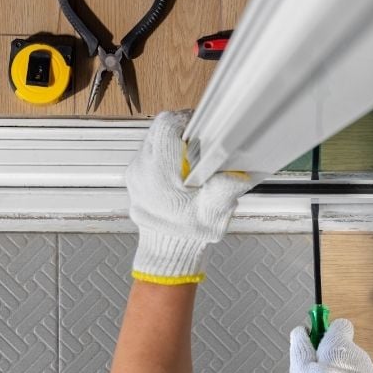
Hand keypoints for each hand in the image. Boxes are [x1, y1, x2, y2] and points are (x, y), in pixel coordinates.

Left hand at [126, 110, 251, 284]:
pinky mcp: (134, 178)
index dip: (185, 121)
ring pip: (152, 140)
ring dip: (173, 144)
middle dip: (180, 133)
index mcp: (158, 174)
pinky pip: (149, 155)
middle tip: (199, 146)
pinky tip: (180, 172)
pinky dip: (165, 156)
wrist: (168, 251)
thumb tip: (237, 172)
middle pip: (158, 130)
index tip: (200, 128)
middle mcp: (141, 170)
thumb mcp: (214, 214)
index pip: (165, 126)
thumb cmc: (189, 234)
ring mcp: (135, 174)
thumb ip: (225, 190)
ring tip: (190, 161)